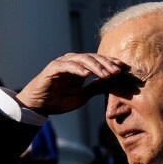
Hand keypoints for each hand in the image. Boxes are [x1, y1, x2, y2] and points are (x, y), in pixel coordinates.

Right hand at [13, 51, 131, 115]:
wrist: (38, 106)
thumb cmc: (58, 100)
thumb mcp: (82, 96)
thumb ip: (94, 88)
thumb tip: (110, 83)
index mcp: (80, 67)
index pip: (99, 61)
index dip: (111, 64)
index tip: (124, 70)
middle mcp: (72, 62)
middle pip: (93, 58)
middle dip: (107, 64)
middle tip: (118, 71)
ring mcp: (62, 63)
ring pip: (82, 59)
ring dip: (96, 66)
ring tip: (106, 74)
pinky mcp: (53, 68)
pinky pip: (67, 65)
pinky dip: (78, 68)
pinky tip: (87, 74)